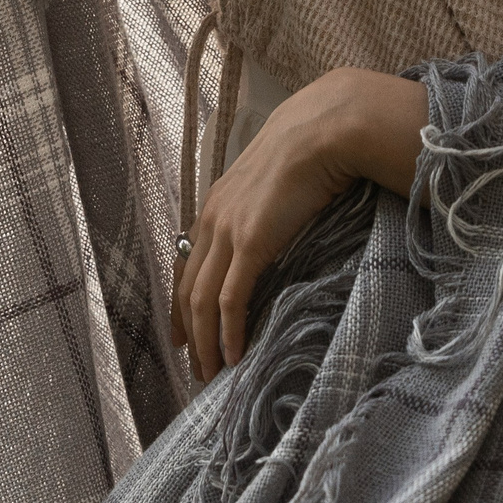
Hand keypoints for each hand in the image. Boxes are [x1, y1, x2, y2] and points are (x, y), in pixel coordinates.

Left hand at [170, 65, 428, 383]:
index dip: (181, 304)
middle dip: (189, 332)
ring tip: (213, 372)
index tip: (182, 334)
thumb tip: (274, 228)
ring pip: (202, 301)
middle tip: (197, 367)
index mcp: (214, 205)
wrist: (321, 130)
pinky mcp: (249, 243)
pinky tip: (235, 354)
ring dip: (205, 342)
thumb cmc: (307, 151)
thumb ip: (262, 207)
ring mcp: (227, 232)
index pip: (186, 265)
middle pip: (187, 289)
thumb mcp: (272, 181)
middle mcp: (211, 220)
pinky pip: (230, 299)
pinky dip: (229, 331)